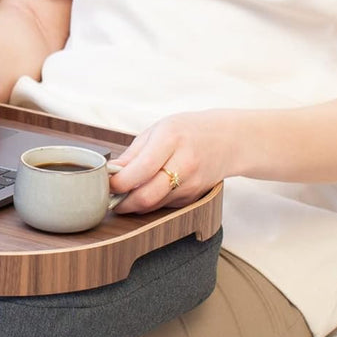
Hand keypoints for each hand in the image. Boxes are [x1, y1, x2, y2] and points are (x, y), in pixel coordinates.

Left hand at [109, 111, 230, 213]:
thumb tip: (110, 173)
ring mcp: (192, 184)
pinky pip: (164, 206)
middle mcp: (185, 163)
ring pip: (154, 205)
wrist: (229, 140)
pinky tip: (148, 191)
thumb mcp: (158, 130)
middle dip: (123, 203)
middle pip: (147, 196)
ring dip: (134, 205)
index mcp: (171, 139)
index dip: (119, 183)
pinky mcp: (194, 197)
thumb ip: (132, 154)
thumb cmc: (190, 130)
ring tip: (125, 195)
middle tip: (111, 199)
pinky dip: (151, 203)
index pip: (140, 170)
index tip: (107, 183)